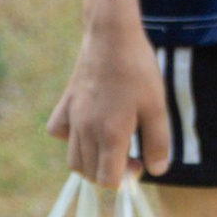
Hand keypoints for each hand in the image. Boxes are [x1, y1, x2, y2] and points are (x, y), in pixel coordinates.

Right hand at [49, 11, 170, 189]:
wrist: (112, 37)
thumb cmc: (139, 71)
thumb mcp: (157, 107)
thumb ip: (158, 143)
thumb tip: (156, 171)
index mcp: (110, 135)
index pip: (107, 180)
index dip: (126, 178)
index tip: (140, 161)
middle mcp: (85, 131)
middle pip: (89, 173)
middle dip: (110, 172)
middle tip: (132, 152)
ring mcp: (72, 118)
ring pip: (73, 158)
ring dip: (92, 161)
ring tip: (113, 143)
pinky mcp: (65, 104)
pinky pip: (59, 133)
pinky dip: (71, 138)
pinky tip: (89, 126)